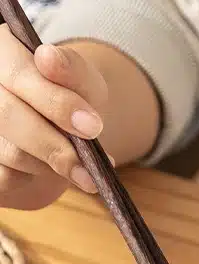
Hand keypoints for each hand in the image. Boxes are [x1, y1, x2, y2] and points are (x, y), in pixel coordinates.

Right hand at [0, 24, 107, 209]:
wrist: (65, 134)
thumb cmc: (72, 102)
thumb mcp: (84, 83)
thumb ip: (72, 70)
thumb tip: (48, 59)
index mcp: (3, 51)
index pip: (17, 73)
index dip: (56, 103)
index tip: (93, 127)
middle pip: (7, 114)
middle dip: (55, 146)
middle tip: (89, 169)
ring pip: (10, 152)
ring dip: (50, 165)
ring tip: (75, 164)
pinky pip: (6, 178)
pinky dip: (33, 179)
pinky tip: (47, 169)